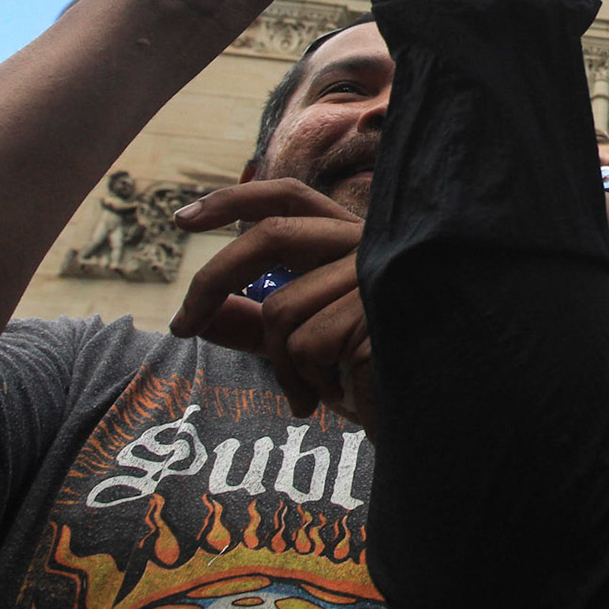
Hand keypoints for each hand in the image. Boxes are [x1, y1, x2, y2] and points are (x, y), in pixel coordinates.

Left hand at [169, 180, 369, 424]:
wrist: (427, 412)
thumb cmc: (368, 375)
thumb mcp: (300, 345)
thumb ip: (252, 327)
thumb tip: (196, 318)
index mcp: (348, 240)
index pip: (290, 195)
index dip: (234, 199)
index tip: (182, 218)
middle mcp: (366, 243)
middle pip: (271, 235)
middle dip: (213, 280)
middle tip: (181, 327)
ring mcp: (377, 273)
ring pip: (282, 308)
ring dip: (281, 367)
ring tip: (309, 394)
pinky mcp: (380, 312)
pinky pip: (306, 346)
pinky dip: (308, 384)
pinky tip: (339, 395)